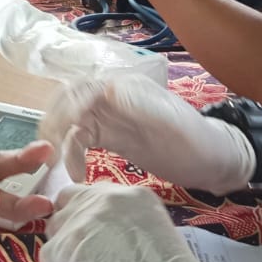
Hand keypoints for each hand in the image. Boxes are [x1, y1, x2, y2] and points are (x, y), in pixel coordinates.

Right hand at [41, 71, 254, 193]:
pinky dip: (71, 154)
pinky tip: (74, 174)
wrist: (211, 163)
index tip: (69, 131)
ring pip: (71, 121)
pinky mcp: (108, 137)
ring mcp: (109, 118)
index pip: (85, 87)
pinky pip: (79, 140)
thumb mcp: (170, 124)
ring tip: (55, 164)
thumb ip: (138, 106)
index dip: (71, 106)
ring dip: (59, 138)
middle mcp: (112, 98)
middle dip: (56, 121)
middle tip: (49, 148)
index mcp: (125, 87)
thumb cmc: (195, 142)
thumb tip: (106, 90)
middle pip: (70, 101)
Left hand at [43, 184, 258, 261]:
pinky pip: (49, 259)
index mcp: (132, 193)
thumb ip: (127, 224)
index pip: (96, 194)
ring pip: (55, 228)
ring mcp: (84, 217)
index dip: (92, 220)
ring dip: (65, 254)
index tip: (99, 243)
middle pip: (68, 200)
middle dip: (70, 226)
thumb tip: (102, 237)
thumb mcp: (155, 232)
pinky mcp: (67, 242)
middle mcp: (106, 197)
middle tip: (83, 255)